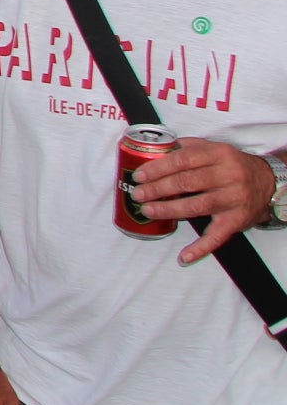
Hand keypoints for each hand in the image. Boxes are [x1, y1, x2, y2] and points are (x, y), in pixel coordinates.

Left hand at [131, 139, 279, 259]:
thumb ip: (186, 147)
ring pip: (196, 206)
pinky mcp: (237, 221)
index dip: (158, 168)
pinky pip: (217, 237)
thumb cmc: (232, 165)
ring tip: (147, 210)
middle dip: (157, 189)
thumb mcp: (213, 148)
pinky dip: (200, 248)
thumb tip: (154, 151)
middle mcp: (229, 176)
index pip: (183, 160)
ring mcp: (234, 200)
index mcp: (219, 154)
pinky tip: (183, 256)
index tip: (139, 175)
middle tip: (138, 194)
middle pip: (187, 182)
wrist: (268, 183)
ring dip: (168, 210)